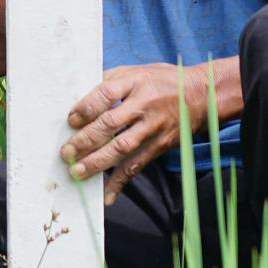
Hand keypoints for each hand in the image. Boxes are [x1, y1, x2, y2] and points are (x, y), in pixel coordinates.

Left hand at [61, 64, 213, 203]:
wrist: (202, 95)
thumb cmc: (162, 81)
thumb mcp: (137, 71)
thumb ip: (111, 81)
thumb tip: (79, 99)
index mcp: (136, 81)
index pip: (107, 93)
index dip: (87, 107)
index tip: (71, 120)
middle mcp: (144, 104)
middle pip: (111, 123)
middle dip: (85, 140)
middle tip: (66, 152)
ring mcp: (153, 127)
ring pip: (122, 148)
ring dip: (97, 162)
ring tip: (77, 173)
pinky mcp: (160, 146)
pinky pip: (137, 166)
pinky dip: (120, 182)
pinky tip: (106, 196)